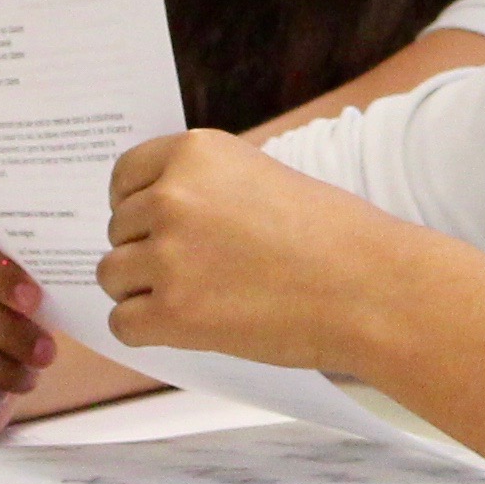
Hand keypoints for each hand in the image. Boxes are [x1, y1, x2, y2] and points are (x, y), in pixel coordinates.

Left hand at [100, 130, 398, 370]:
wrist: (371, 289)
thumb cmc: (329, 235)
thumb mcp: (256, 176)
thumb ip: (200, 185)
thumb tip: (146, 210)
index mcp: (193, 153)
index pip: (124, 177)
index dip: (135, 205)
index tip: (155, 226)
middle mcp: (172, 196)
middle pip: (118, 229)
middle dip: (147, 250)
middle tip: (199, 270)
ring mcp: (169, 255)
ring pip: (113, 275)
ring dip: (143, 291)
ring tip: (195, 297)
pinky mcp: (174, 312)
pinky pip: (123, 323)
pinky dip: (147, 330)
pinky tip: (184, 326)